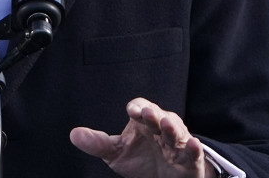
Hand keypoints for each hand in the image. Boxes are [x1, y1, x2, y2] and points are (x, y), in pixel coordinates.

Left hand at [70, 97, 214, 177]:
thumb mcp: (116, 153)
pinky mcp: (190, 160)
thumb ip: (98, 143)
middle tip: (148, 114)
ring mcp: (178, 144)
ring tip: (165, 124)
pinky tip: (193, 145)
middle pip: (160, 115)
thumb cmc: (141, 160)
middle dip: (154, 114)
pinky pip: (193, 152)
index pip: (141, 107)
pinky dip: (194, 148)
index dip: (138, 107)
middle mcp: (162, 128)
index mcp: (144, 122)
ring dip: (172, 127)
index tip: (132, 111)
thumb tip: (74, 134)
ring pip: (177, 131)